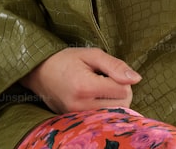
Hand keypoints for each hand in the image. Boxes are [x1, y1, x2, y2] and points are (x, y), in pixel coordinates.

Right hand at [20, 47, 140, 113]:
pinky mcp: (75, 122)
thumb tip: (136, 79)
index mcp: (85, 87)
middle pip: (121, 105)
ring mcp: (77, 116)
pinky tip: (94, 97)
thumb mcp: (91, 54)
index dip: (123, 79)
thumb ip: (115, 65)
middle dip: (121, 91)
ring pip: (113, 113)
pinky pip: (101, 118)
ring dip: (113, 100)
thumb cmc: (65, 60)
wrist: (39, 73)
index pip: (123, 91)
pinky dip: (103, 107)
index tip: (110, 71)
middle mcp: (81, 106)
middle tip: (107, 79)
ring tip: (100, 87)